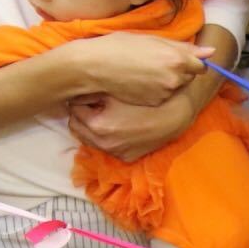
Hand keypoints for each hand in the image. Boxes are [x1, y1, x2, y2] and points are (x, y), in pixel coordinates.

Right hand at [63, 33, 209, 107]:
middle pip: (189, 77)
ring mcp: (165, 93)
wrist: (94, 67)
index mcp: (177, 58)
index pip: (200, 65)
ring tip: (145, 72)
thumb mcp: (151, 39)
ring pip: (176, 87)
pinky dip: (156, 91)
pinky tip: (140, 83)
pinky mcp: (155, 103)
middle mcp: (175, 78)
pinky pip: (164, 96)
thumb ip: (183, 47)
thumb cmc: (120, 47)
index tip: (179, 59)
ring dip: (167, 81)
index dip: (190, 62)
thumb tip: (210, 52)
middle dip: (178, 71)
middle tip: (155, 63)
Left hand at [68, 89, 198, 162]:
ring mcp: (115, 153)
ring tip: (102, 114)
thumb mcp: (116, 90)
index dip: (79, 100)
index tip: (86, 94)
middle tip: (91, 104)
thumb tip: (76, 90)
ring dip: (91, 128)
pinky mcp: (126, 157)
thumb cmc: (146, 99)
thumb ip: (91, 91)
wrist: (175, 114)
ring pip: (89, 140)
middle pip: (77, 128)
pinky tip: (117, 126)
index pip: (73, 110)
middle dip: (81, 115)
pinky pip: (107, 148)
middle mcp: (103, 143)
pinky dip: (107, 138)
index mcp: (96, 124)